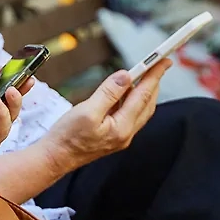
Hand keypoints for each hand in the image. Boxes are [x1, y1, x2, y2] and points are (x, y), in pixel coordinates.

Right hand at [41, 60, 171, 173]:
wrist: (55, 158)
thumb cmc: (67, 138)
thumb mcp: (87, 111)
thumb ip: (108, 93)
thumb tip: (125, 77)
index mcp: (122, 127)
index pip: (143, 96)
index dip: (154, 76)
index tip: (164, 61)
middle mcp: (126, 134)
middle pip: (147, 103)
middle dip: (154, 82)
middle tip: (157, 65)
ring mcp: (121, 136)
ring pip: (140, 109)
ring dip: (144, 91)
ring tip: (143, 75)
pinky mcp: (113, 136)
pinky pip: (129, 115)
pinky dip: (132, 100)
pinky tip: (125, 93)